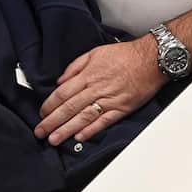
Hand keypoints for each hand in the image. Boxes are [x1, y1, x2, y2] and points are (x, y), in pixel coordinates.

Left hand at [34, 37, 161, 145]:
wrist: (152, 59)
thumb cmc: (125, 55)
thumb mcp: (96, 52)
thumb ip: (76, 66)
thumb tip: (60, 81)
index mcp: (89, 74)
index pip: (63, 93)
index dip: (49, 105)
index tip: (41, 114)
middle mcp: (96, 88)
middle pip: (69, 107)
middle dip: (52, 122)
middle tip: (40, 132)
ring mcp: (109, 100)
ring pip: (83, 117)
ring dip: (66, 130)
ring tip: (54, 139)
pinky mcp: (121, 108)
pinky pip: (103, 122)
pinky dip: (91, 130)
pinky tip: (80, 137)